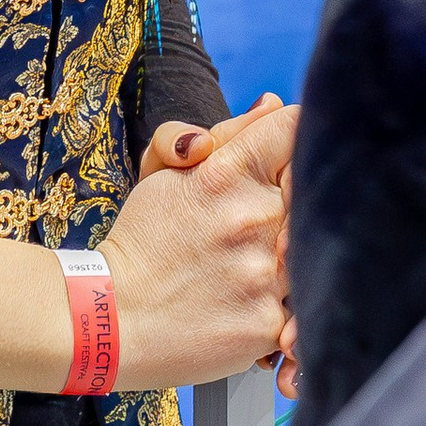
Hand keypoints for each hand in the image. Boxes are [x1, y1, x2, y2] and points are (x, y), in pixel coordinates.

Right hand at [104, 96, 294, 391]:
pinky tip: (249, 305)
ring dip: (289, 256)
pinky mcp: (270, 323)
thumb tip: (272, 103)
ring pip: (311, 249)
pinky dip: (284, 305)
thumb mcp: (164, 173)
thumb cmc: (143, 241)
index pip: (292, 129)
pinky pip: (302, 305)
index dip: (288, 143)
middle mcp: (253, 218)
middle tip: (254, 226)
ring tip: (246, 269)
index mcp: (227, 173)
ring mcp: (265, 274)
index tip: (276, 163)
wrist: (114, 319)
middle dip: (288, 203)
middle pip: (311, 190)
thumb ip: (224, 133)